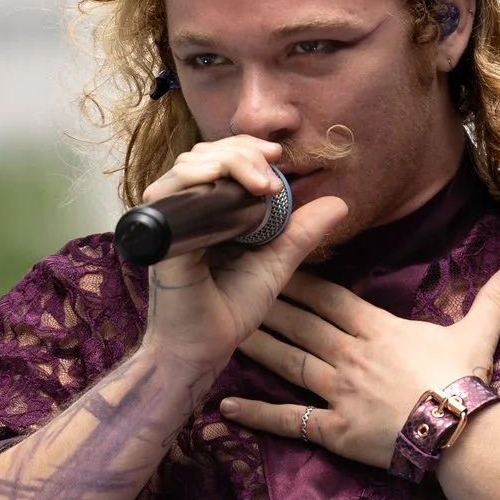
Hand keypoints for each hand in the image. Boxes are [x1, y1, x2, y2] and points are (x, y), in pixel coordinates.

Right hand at [134, 135, 351, 388]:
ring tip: (259, 183)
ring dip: (226, 161)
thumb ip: (302, 232)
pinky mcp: (159, 236)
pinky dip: (193, 179)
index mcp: (209, 211)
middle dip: (242, 152)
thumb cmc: (230, 309)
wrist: (202, 349)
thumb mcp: (276, 263)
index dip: (247, 150)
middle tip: (271, 174)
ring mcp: (169, 222)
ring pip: (188, 166)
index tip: (278, 155)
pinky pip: (167, 194)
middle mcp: (185, 211)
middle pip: (204, 154)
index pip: (221, 159)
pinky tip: (219, 181)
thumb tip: (340, 202)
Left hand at [216, 260, 499, 467]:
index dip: (297, 277)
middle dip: (264, 302)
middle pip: (300, 324)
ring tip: (222, 329)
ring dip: (255, 345)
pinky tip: (225, 407)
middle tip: (230, 284)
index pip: (330, 297)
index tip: (270, 260)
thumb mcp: (480, 333)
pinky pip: (289, 420)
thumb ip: (495, 297)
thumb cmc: (469, 383)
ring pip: (288, 362)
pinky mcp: (334, 431)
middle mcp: (352, 356)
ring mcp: (339, 393)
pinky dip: (257, 414)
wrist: (464, 434)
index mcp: (379, 329)